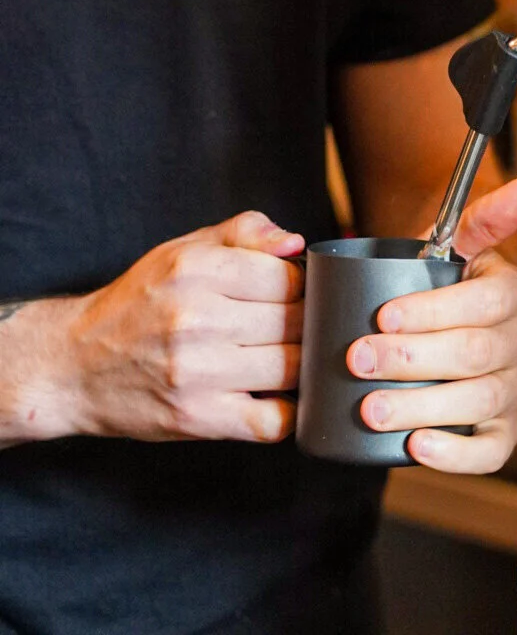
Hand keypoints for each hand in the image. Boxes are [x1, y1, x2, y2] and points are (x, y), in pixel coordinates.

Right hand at [62, 211, 304, 443]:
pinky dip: (289, 412)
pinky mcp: (198, 418)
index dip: (302, 285)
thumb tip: (295, 243)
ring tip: (287, 356)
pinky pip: (273, 421)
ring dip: (300, 364)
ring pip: (292, 367)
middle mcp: (196, 317)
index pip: (286, 275)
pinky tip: (277, 396)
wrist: (73, 366)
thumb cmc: (136, 304)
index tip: (295, 294)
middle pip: (295, 320)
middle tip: (294, 328)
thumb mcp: (181, 250)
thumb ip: (242, 233)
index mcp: (195, 268)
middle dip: (305, 323)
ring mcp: (198, 371)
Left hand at [345, 179, 516, 473]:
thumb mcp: (454, 241)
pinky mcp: (505, 429)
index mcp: (514, 292)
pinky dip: (455, 455)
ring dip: (420, 407)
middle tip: (358, 360)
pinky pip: (492, 451)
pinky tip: (416, 446)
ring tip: (370, 408)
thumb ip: (482, 215)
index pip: (483, 304)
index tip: (381, 315)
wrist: (437, 310)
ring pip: (477, 403)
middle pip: (474, 356)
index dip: (432, 312)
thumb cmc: (439, 277)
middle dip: (411, 360)